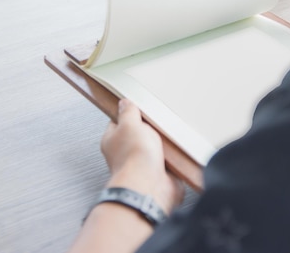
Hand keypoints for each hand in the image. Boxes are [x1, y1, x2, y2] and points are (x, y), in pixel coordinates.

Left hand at [101, 99, 183, 213]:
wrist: (150, 186)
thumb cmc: (134, 158)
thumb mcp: (129, 124)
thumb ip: (128, 112)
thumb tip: (125, 103)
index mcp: (112, 141)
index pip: (118, 122)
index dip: (128, 113)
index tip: (138, 106)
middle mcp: (126, 154)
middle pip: (139, 133)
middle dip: (150, 128)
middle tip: (157, 122)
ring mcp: (142, 164)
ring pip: (155, 146)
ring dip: (163, 141)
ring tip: (168, 134)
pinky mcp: (159, 173)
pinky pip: (169, 159)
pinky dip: (174, 155)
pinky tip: (176, 149)